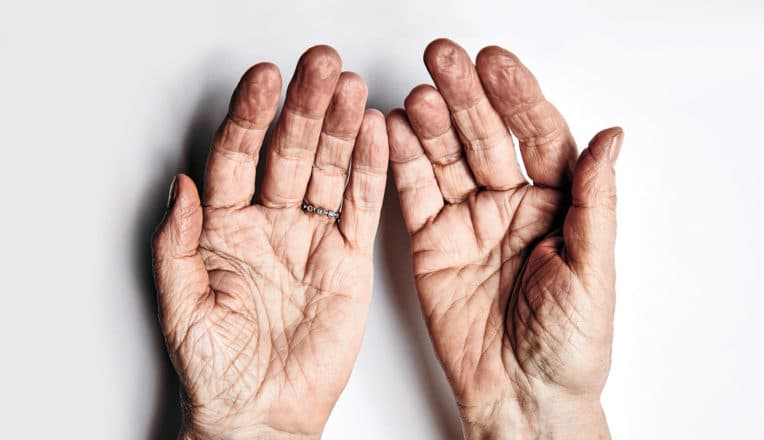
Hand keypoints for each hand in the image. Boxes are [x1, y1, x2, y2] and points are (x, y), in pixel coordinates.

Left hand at [152, 46, 387, 438]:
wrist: (264, 415)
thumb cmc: (218, 371)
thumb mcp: (183, 308)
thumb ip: (178, 245)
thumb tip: (179, 186)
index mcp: (224, 228)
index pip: (236, 157)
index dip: (250, 117)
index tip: (264, 81)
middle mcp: (270, 223)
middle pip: (287, 151)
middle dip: (304, 107)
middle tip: (320, 67)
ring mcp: (311, 238)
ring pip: (328, 170)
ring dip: (341, 128)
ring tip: (352, 89)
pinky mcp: (349, 260)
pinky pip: (360, 208)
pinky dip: (371, 172)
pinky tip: (377, 135)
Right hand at [387, 39, 621, 438]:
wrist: (522, 398)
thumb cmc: (569, 347)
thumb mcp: (593, 273)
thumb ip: (595, 203)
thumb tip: (610, 139)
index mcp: (557, 204)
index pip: (538, 135)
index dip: (517, 98)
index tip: (496, 66)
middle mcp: (510, 204)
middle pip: (486, 136)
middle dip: (465, 97)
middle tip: (445, 61)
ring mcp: (467, 220)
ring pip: (446, 157)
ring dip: (430, 124)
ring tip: (417, 97)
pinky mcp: (430, 242)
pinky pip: (413, 194)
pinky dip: (401, 163)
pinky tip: (391, 132)